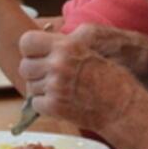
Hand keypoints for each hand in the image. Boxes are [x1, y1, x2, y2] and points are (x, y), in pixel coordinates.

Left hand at [16, 27, 138, 128]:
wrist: (122, 107)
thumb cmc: (111, 79)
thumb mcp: (89, 51)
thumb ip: (64, 47)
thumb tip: (41, 48)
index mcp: (66, 46)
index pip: (27, 41)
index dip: (30, 51)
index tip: (38, 57)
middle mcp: (58, 64)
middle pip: (24, 67)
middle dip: (34, 74)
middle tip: (49, 79)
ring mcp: (55, 86)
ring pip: (29, 87)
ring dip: (41, 91)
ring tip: (61, 92)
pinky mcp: (55, 106)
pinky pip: (35, 104)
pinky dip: (45, 106)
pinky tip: (61, 104)